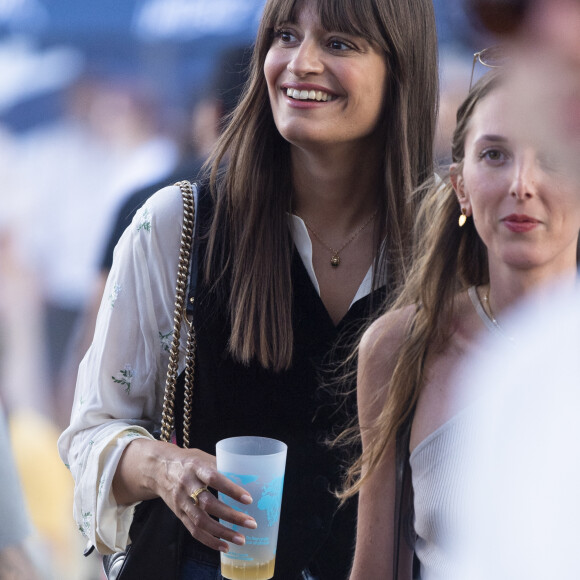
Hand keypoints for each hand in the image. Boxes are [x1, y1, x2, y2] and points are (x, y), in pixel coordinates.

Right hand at [114, 439, 256, 552]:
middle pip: (208, 503)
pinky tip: (224, 545)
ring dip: (222, 532)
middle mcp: (187, 485)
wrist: (158, 468)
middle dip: (231, 516)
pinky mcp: (179, 514)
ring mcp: (181, 501)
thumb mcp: (203, 457)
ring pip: (201, 521)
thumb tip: (247, 476)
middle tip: (251, 523)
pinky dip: (209, 540)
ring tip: (241, 539)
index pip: (213, 478)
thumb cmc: (188, 461)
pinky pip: (193, 530)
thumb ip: (221, 466)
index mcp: (195, 467)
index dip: (230, 489)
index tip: (248, 499)